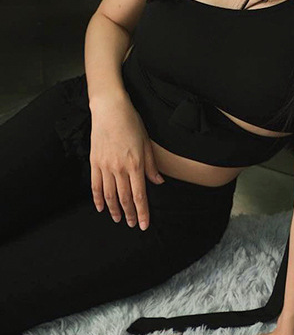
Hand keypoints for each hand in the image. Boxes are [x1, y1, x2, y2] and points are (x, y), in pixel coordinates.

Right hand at [89, 95, 162, 228]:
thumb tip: (158, 183)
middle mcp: (119, 168)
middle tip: (133, 224)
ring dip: (114, 209)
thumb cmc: (132, 123)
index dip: (142, 211)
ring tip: (119, 219)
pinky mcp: (94, 162)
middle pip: (124, 198)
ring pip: (109, 195)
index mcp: (135, 164)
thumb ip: (151, 165)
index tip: (144, 224)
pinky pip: (95, 185)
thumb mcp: (147, 143)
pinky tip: (101, 207)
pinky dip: (98, 198)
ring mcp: (105, 166)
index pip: (139, 195)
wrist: (110, 110)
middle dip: (130, 214)